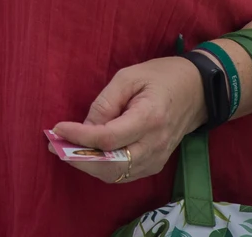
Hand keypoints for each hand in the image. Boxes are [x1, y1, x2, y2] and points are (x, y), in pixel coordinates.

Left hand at [50, 56, 206, 184]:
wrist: (196, 91)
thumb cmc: (161, 77)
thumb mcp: (129, 77)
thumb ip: (105, 103)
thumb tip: (85, 127)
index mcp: (149, 119)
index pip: (108, 139)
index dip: (80, 137)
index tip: (57, 129)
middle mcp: (154, 145)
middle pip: (109, 165)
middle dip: (78, 158)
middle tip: (54, 146)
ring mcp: (157, 159)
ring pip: (114, 174)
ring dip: (87, 165)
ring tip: (65, 149)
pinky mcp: (155, 165)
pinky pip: (123, 174)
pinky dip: (101, 168)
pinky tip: (87, 154)